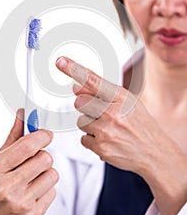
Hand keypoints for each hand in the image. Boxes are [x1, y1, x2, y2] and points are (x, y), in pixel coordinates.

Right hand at [0, 109, 58, 214]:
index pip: (27, 146)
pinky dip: (47, 188)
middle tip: (35, 159)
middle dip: (43, 155)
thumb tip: (24, 112)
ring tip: (33, 177)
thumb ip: (14, 136)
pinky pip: (53, 191)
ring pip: (52, 174)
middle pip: (45, 158)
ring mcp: (20, 204)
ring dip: (46, 172)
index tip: (47, 134)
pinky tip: (33, 191)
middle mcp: (6, 187)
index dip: (42, 136)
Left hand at [56, 57, 186, 214]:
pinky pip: (83, 138)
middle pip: (79, 102)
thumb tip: (76, 87)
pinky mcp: (100, 147)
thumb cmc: (139, 124)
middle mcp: (112, 112)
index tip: (60, 61)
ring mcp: (106, 130)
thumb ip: (101, 92)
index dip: (74, 70)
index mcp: (120, 96)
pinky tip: (108, 140)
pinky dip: (92, 140)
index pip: (92, 79)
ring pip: (80, 121)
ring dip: (90, 125)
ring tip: (109, 129)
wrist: (154, 152)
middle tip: (103, 113)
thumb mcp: (127, 101)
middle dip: (87, 106)